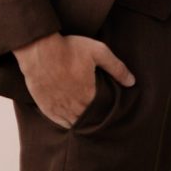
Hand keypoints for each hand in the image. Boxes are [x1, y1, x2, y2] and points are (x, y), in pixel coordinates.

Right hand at [13, 31, 135, 129]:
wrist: (39, 49)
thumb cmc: (69, 48)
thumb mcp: (98, 52)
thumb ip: (116, 67)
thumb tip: (132, 82)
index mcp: (89, 95)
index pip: (103, 112)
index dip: (107, 112)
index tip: (111, 110)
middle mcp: (74, 106)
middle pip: (89, 119)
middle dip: (96, 118)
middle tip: (101, 117)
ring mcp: (59, 108)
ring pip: (75, 123)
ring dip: (82, 122)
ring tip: (89, 120)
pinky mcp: (46, 107)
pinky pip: (60, 122)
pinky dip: (67, 122)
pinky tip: (72, 120)